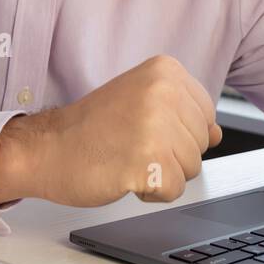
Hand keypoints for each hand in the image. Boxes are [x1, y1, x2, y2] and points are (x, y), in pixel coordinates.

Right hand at [0, 55, 222, 207]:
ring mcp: (155, 126)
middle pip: (201, 143)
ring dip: (161, 173)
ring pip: (191, 168)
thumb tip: (217, 133)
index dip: (179, 131)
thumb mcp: (141, 102)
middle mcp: (163, 92)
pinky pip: (174, 190)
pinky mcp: (147, 162)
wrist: (46, 148)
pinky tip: (125, 174)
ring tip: (127, 157)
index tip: (143, 126)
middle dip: (171, 153)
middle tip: (130, 143)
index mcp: (165, 70)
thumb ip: (183, 113)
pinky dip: (152, 192)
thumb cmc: (90, 128)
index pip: (206, 113)